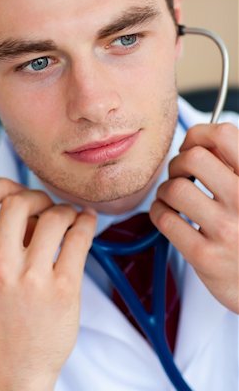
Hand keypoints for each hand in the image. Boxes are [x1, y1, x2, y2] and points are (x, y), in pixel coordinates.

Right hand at [0, 178, 96, 390]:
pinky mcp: (63, 289)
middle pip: (18, 202)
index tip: (15, 189)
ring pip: (54, 216)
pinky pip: (79, 238)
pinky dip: (86, 223)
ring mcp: (32, 278)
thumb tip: (24, 212)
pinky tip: (86, 223)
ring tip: (70, 219)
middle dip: (37, 196)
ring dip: (66, 210)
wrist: (13, 373)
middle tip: (47, 206)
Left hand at [150, 123, 238, 312]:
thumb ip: (232, 166)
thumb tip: (196, 138)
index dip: (199, 134)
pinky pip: (165, 218)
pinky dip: (159, 212)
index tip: (192, 146)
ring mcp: (227, 230)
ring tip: (173, 199)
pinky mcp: (205, 256)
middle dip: (178, 163)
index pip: (223, 135)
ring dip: (166, 190)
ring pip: (175, 188)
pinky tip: (168, 215)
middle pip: (192, 157)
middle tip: (181, 176)